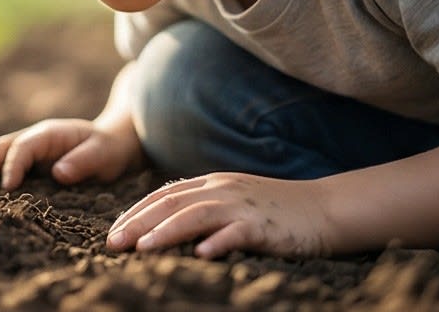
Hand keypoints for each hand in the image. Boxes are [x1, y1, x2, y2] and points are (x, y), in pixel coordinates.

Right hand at [0, 117, 141, 190]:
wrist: (111, 143)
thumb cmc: (109, 151)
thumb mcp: (105, 155)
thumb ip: (84, 161)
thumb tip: (59, 172)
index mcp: (49, 134)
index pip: (23, 146)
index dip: (13, 164)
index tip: (7, 187)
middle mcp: (31, 137)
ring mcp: (24, 147)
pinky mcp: (21, 160)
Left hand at [106, 172, 331, 258]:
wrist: (325, 208)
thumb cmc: (275, 210)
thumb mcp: (232, 201)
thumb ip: (202, 206)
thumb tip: (164, 222)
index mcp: (212, 183)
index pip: (163, 195)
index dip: (135, 212)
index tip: (113, 233)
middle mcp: (222, 189)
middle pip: (170, 203)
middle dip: (138, 223)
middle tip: (113, 243)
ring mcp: (242, 205)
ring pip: (196, 215)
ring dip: (166, 231)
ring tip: (142, 248)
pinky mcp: (264, 224)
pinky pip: (237, 232)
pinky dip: (218, 242)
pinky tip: (200, 255)